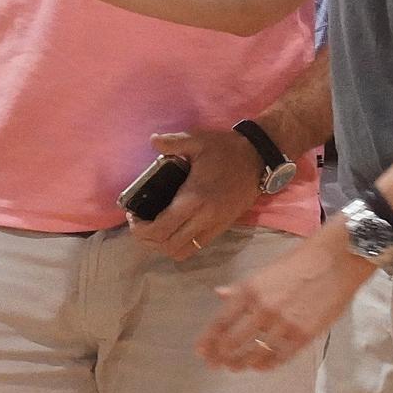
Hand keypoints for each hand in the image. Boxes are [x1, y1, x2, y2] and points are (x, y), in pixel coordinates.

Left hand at [125, 130, 265, 261]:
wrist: (259, 160)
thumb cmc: (226, 149)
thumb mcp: (197, 140)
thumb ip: (172, 142)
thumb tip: (152, 140)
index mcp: (194, 198)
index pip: (162, 228)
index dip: (142, 229)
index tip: (133, 217)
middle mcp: (204, 218)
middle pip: (168, 245)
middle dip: (148, 240)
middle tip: (139, 224)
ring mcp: (214, 226)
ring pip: (182, 252)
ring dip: (163, 246)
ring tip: (153, 229)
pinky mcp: (222, 228)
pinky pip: (196, 247)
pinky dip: (179, 246)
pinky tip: (172, 229)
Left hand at [194, 222, 372, 369]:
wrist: (334, 261)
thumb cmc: (298, 262)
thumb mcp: (264, 271)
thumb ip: (241, 288)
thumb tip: (220, 294)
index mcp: (249, 290)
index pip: (221, 321)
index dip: (209, 340)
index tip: (201, 351)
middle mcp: (262, 309)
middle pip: (234, 341)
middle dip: (221, 356)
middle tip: (215, 364)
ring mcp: (283, 324)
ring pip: (255, 353)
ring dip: (242, 363)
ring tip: (234, 367)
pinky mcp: (304, 335)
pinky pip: (280, 357)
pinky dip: (267, 365)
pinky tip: (260, 366)